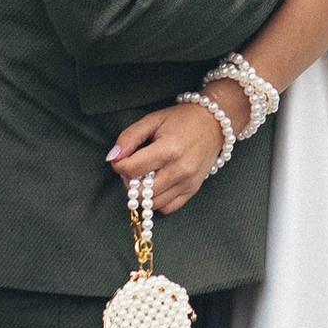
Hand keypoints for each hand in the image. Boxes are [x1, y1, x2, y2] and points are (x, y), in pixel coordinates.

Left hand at [105, 96, 227, 215]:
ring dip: (142, 193)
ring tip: (145, 175)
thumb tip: (113, 157)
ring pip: (152, 204)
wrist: (214, 123)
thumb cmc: (181, 119)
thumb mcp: (152, 120)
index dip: (118, 165)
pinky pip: (168, 208)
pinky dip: (157, 201)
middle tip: (132, 167)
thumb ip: (129, 138)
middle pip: (140, 192)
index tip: (120, 158)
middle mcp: (179, 170)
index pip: (131, 170)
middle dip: (128, 181)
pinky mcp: (193, 190)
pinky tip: (157, 185)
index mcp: (168, 150)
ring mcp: (188, 182)